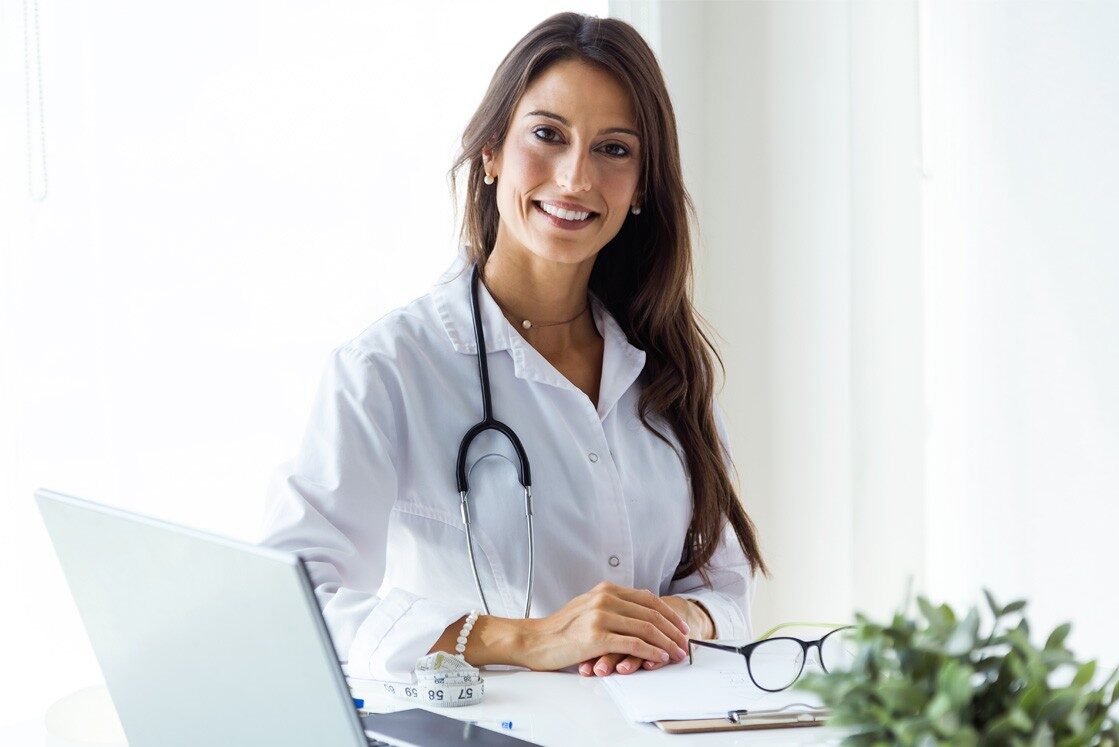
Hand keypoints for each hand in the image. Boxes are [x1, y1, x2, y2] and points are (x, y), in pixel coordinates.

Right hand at [520, 581, 690, 671]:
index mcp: (606, 590)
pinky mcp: (597, 636)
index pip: (648, 599)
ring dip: (666, 643)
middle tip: (684, 643)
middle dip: (672, 630)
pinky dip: (651, 652)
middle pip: (651, 613)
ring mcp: (601, 616)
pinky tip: (659, 658)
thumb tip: (639, 613)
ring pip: (646, 628)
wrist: (535, 640)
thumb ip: (611, 606)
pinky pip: (633, 644)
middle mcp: (605, 598)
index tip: (680, 626)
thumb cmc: (560, 629)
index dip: (668, 613)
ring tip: (676, 653)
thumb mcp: (587, 607)